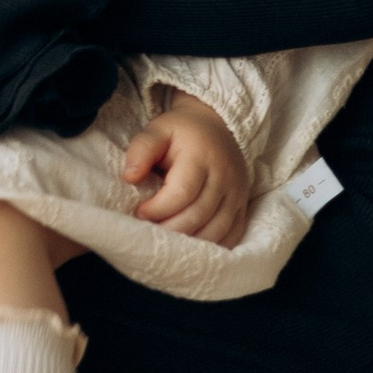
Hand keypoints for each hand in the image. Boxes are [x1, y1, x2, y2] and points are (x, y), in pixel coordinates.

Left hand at [120, 93, 250, 248]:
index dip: (158, 209)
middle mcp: (224, 177)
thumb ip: (141, 150)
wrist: (219, 126)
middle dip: (170, 230)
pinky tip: (191, 247)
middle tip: (149, 231)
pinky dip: (211, 246)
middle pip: (198, 215)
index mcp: (201, 157)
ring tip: (167, 241)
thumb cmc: (182, 132)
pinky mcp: (243, 206)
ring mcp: (237, 193)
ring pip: (216, 231)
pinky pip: (232, 235)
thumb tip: (129, 177)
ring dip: (189, 243)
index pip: (182, 193)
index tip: (139, 212)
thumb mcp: (158, 130)